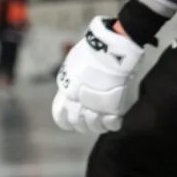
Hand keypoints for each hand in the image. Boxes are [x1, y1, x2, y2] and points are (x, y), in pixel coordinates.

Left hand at [52, 17, 143, 132]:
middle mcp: (77, 101)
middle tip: (92, 120)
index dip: (67, 121)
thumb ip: (73, 78)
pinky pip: (112, 124)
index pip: (60, 116)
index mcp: (66, 90)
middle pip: (77, 123)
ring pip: (94, 127)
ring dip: (99, 125)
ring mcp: (95, 105)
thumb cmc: (94, 50)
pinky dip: (113, 124)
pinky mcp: (113, 107)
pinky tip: (116, 118)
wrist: (110, 49)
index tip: (73, 120)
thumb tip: (76, 82)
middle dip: (84, 125)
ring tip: (106, 118)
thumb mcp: (74, 63)